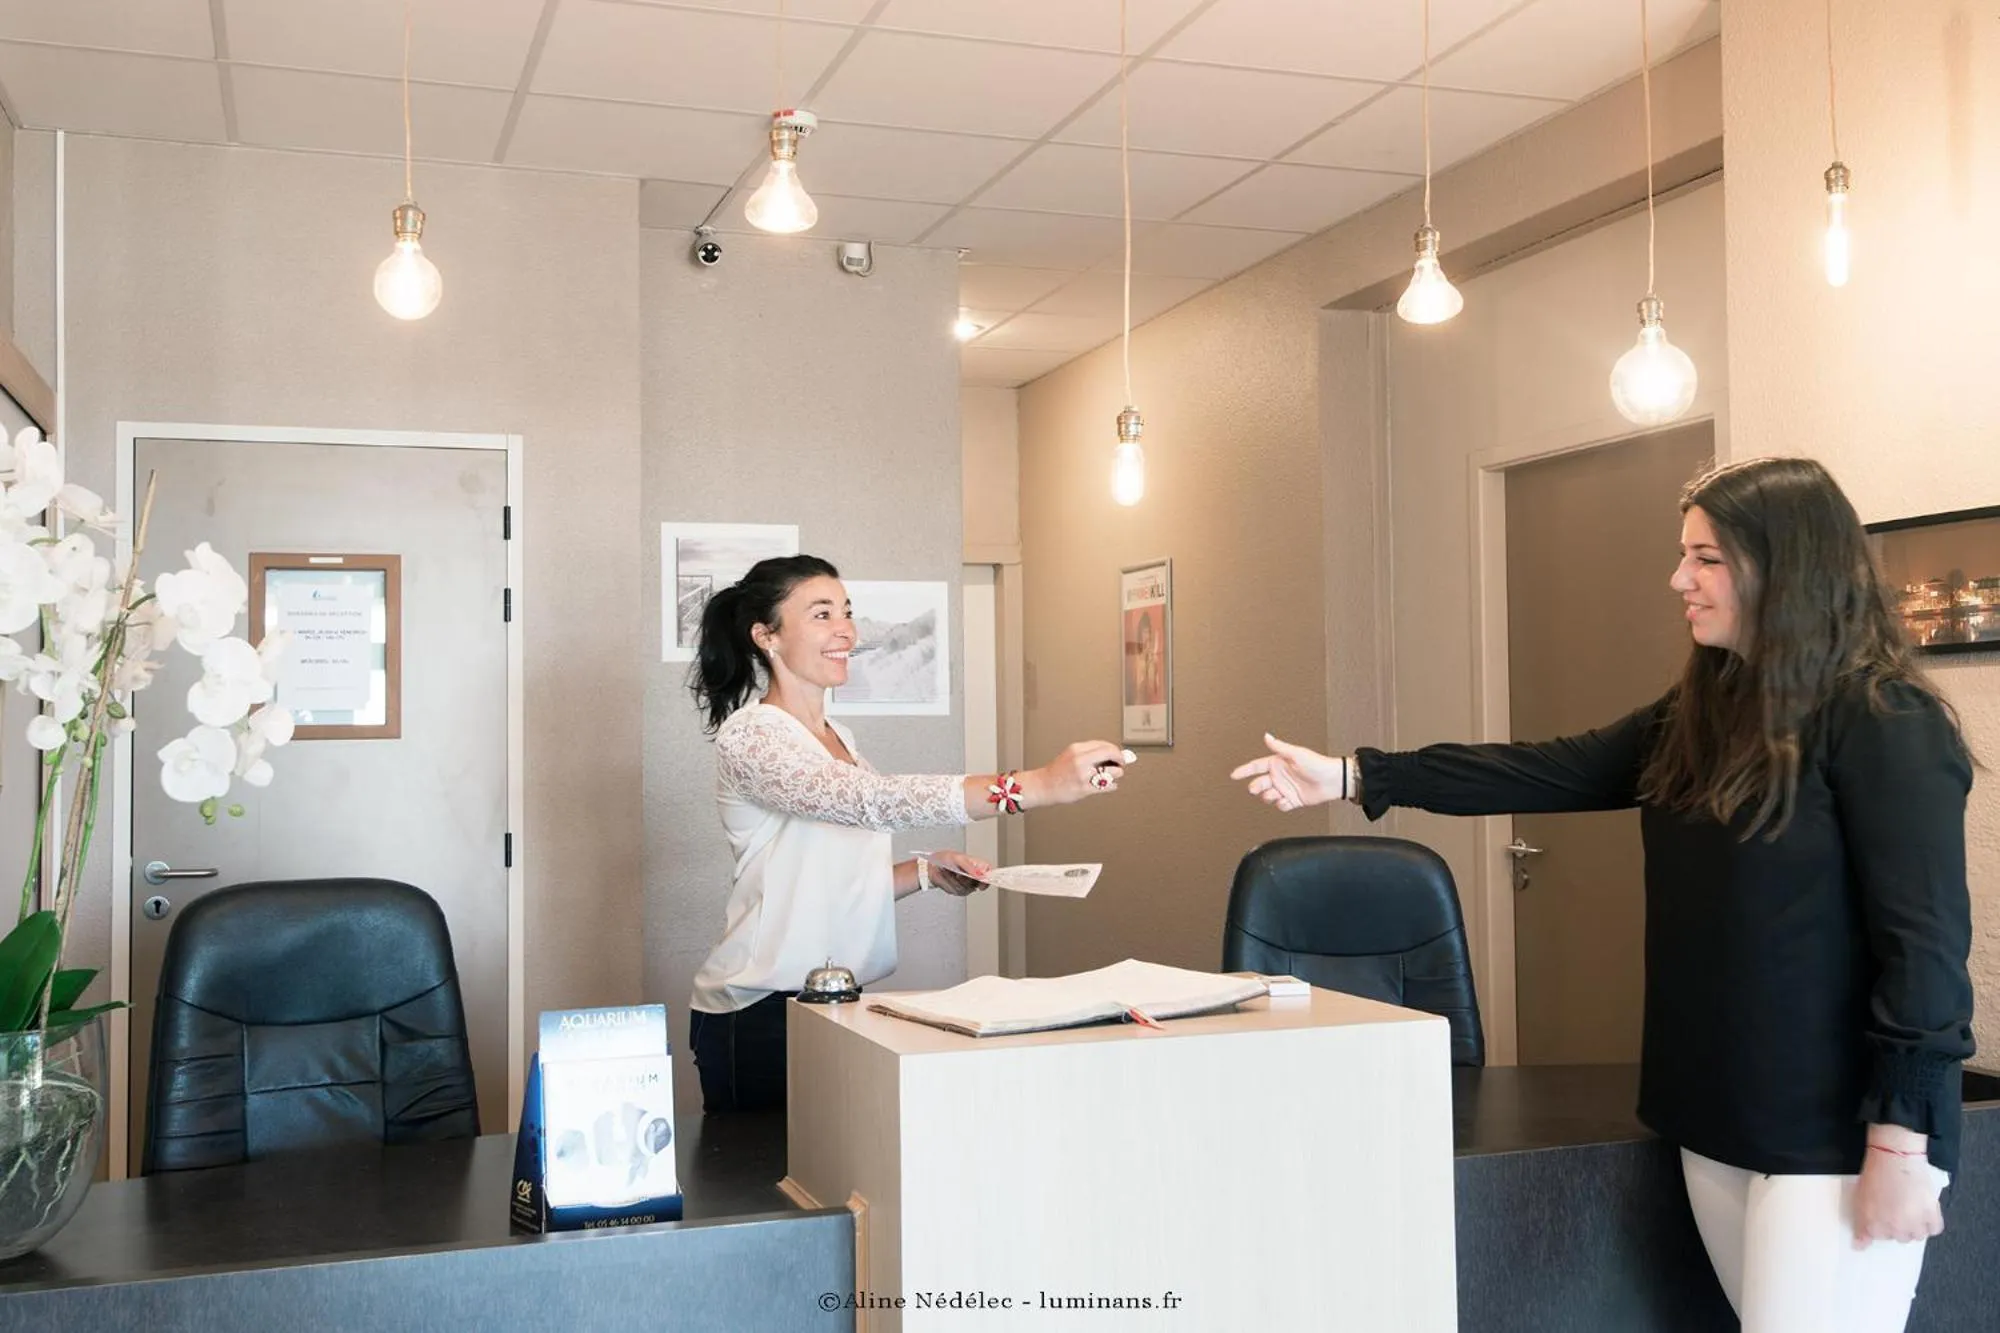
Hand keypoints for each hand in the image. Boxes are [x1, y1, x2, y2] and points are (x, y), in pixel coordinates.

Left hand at [925, 850, 991, 895]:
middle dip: (965, 879)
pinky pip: (956, 890)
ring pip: (965, 888)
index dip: (988, 880)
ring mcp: (967, 885)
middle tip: (958, 874)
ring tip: (948, 871)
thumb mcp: (958, 858)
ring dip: (954, 880)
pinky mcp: (958, 891)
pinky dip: (949, 883)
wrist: (933, 865)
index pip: (989, 874)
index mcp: (978, 866)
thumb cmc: (947, 858)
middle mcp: (974, 877)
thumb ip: (970, 867)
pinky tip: (945, 876)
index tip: (981, 884)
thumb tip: (980, 875)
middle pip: (977, 884)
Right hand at [1024, 741, 1131, 806]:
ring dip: (1116, 774)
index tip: (1119, 754)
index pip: (1104, 745)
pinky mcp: (1084, 789)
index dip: (1115, 750)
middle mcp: (1080, 760)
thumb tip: (1111, 752)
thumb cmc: (1058, 771)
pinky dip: (1112, 785)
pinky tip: (1110, 785)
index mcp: (1077, 749)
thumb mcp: (1072, 755)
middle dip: (1120, 759)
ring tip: (1113, 775)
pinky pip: (1107, 786)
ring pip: (1112, 772)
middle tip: (1121, 763)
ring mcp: (1083, 775)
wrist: (1043, 785)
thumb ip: (1090, 753)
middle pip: (1110, 753)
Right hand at [1230, 734, 1346, 811]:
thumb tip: (1267, 736)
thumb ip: (1279, 747)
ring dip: (1270, 797)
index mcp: (1278, 763)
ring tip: (1278, 794)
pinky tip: (1288, 801)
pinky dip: (1282, 805)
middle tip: (1257, 788)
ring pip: (1267, 796)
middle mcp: (1279, 776)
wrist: (1333, 781)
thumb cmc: (1318, 765)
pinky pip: (1280, 806)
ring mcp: (1285, 789)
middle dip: (1256, 787)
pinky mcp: (1292, 800)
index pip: (1256, 766)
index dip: (1244, 770)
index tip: (1233, 775)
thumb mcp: (1296, 754)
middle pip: (1259, 783)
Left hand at [1853, 1144, 1942, 1246]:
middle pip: (1899, 1237)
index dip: (1880, 1223)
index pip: (1879, 1237)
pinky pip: (1934, 1229)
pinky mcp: (1932, 1215)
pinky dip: (1931, 1222)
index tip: (1882, 1214)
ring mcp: (1915, 1223)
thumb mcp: (1860, 1200)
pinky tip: (1924, 1210)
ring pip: (1917, 1236)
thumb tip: (1859, 1247)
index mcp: (1875, 1225)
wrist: (1895, 1158)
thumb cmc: (1876, 1174)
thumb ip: (1862, 1226)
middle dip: (1897, 1225)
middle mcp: (1895, 1229)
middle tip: (1896, 1207)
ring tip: (1910, 1207)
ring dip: (1914, 1225)